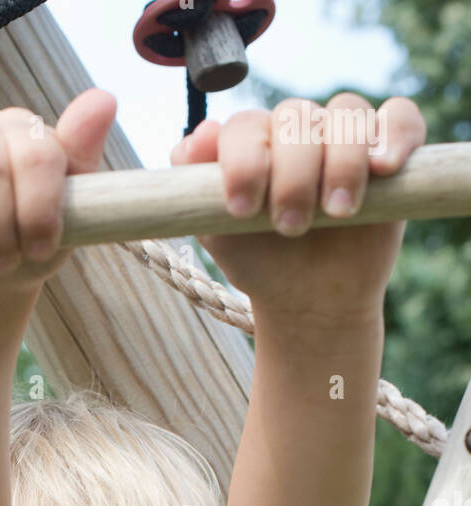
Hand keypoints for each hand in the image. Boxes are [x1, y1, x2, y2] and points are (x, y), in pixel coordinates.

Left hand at [169, 95, 426, 323]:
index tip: (242, 210)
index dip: (243, 162)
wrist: (309, 300)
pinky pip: (400, 117)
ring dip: (342, 160)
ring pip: (347, 114)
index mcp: (254, 142)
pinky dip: (395, 134)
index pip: (246, 126)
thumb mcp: (218, 233)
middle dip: (292, 174)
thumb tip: (197, 136)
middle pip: (297, 117)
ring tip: (337, 211)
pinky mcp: (388, 153)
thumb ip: (197, 188)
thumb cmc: (261, 262)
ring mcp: (344, 138)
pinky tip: (384, 166)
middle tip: (291, 227)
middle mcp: (298, 131)